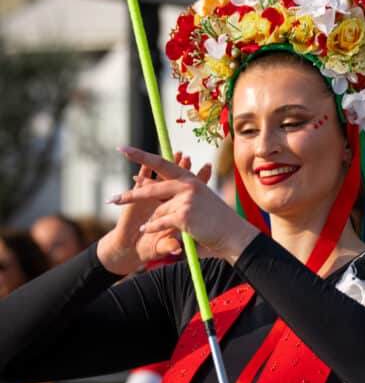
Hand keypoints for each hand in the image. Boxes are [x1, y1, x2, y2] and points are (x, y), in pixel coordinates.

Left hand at [100, 145, 256, 272]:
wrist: (233, 233)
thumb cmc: (214, 218)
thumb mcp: (196, 199)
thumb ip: (172, 192)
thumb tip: (142, 183)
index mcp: (189, 178)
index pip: (160, 164)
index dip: (140, 156)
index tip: (122, 149)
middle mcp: (187, 185)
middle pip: (152, 189)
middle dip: (131, 196)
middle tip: (112, 200)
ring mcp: (186, 200)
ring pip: (158, 211)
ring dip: (155, 222)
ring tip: (155, 229)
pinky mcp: (184, 216)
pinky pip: (160, 223)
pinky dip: (152, 228)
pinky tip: (146, 230)